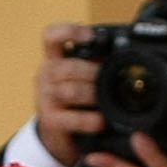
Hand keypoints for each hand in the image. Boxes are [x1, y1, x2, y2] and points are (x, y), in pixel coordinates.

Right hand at [32, 24, 103, 165]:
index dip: (69, 31)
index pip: (51, 36)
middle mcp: (45, 76)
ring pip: (71, 91)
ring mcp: (45, 99)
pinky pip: (73, 118)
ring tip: (106, 99)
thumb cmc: (74, 101)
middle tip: (108, 79)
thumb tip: (121, 51)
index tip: (90, 36)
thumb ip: (93, 63)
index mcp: (53, 60)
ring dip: (93, 94)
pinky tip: (100, 121)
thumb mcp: (80, 78)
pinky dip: (90, 119)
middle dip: (92, 72)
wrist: (58, 135)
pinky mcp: (51, 121)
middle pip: (67, 67)